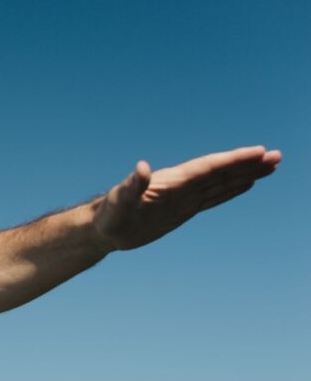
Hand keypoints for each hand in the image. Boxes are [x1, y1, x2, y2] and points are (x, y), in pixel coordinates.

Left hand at [94, 146, 281, 251]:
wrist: (103, 228)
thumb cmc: (108, 214)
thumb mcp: (118, 201)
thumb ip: (131, 185)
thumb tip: (141, 168)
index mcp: (172, 182)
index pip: (208, 168)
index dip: (233, 160)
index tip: (258, 152)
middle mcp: (181, 186)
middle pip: (221, 172)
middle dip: (248, 164)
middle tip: (276, 156)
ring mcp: (184, 197)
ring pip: (220, 183)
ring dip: (245, 174)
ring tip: (270, 166)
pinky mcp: (183, 209)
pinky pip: (212, 197)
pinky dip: (230, 189)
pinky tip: (245, 184)